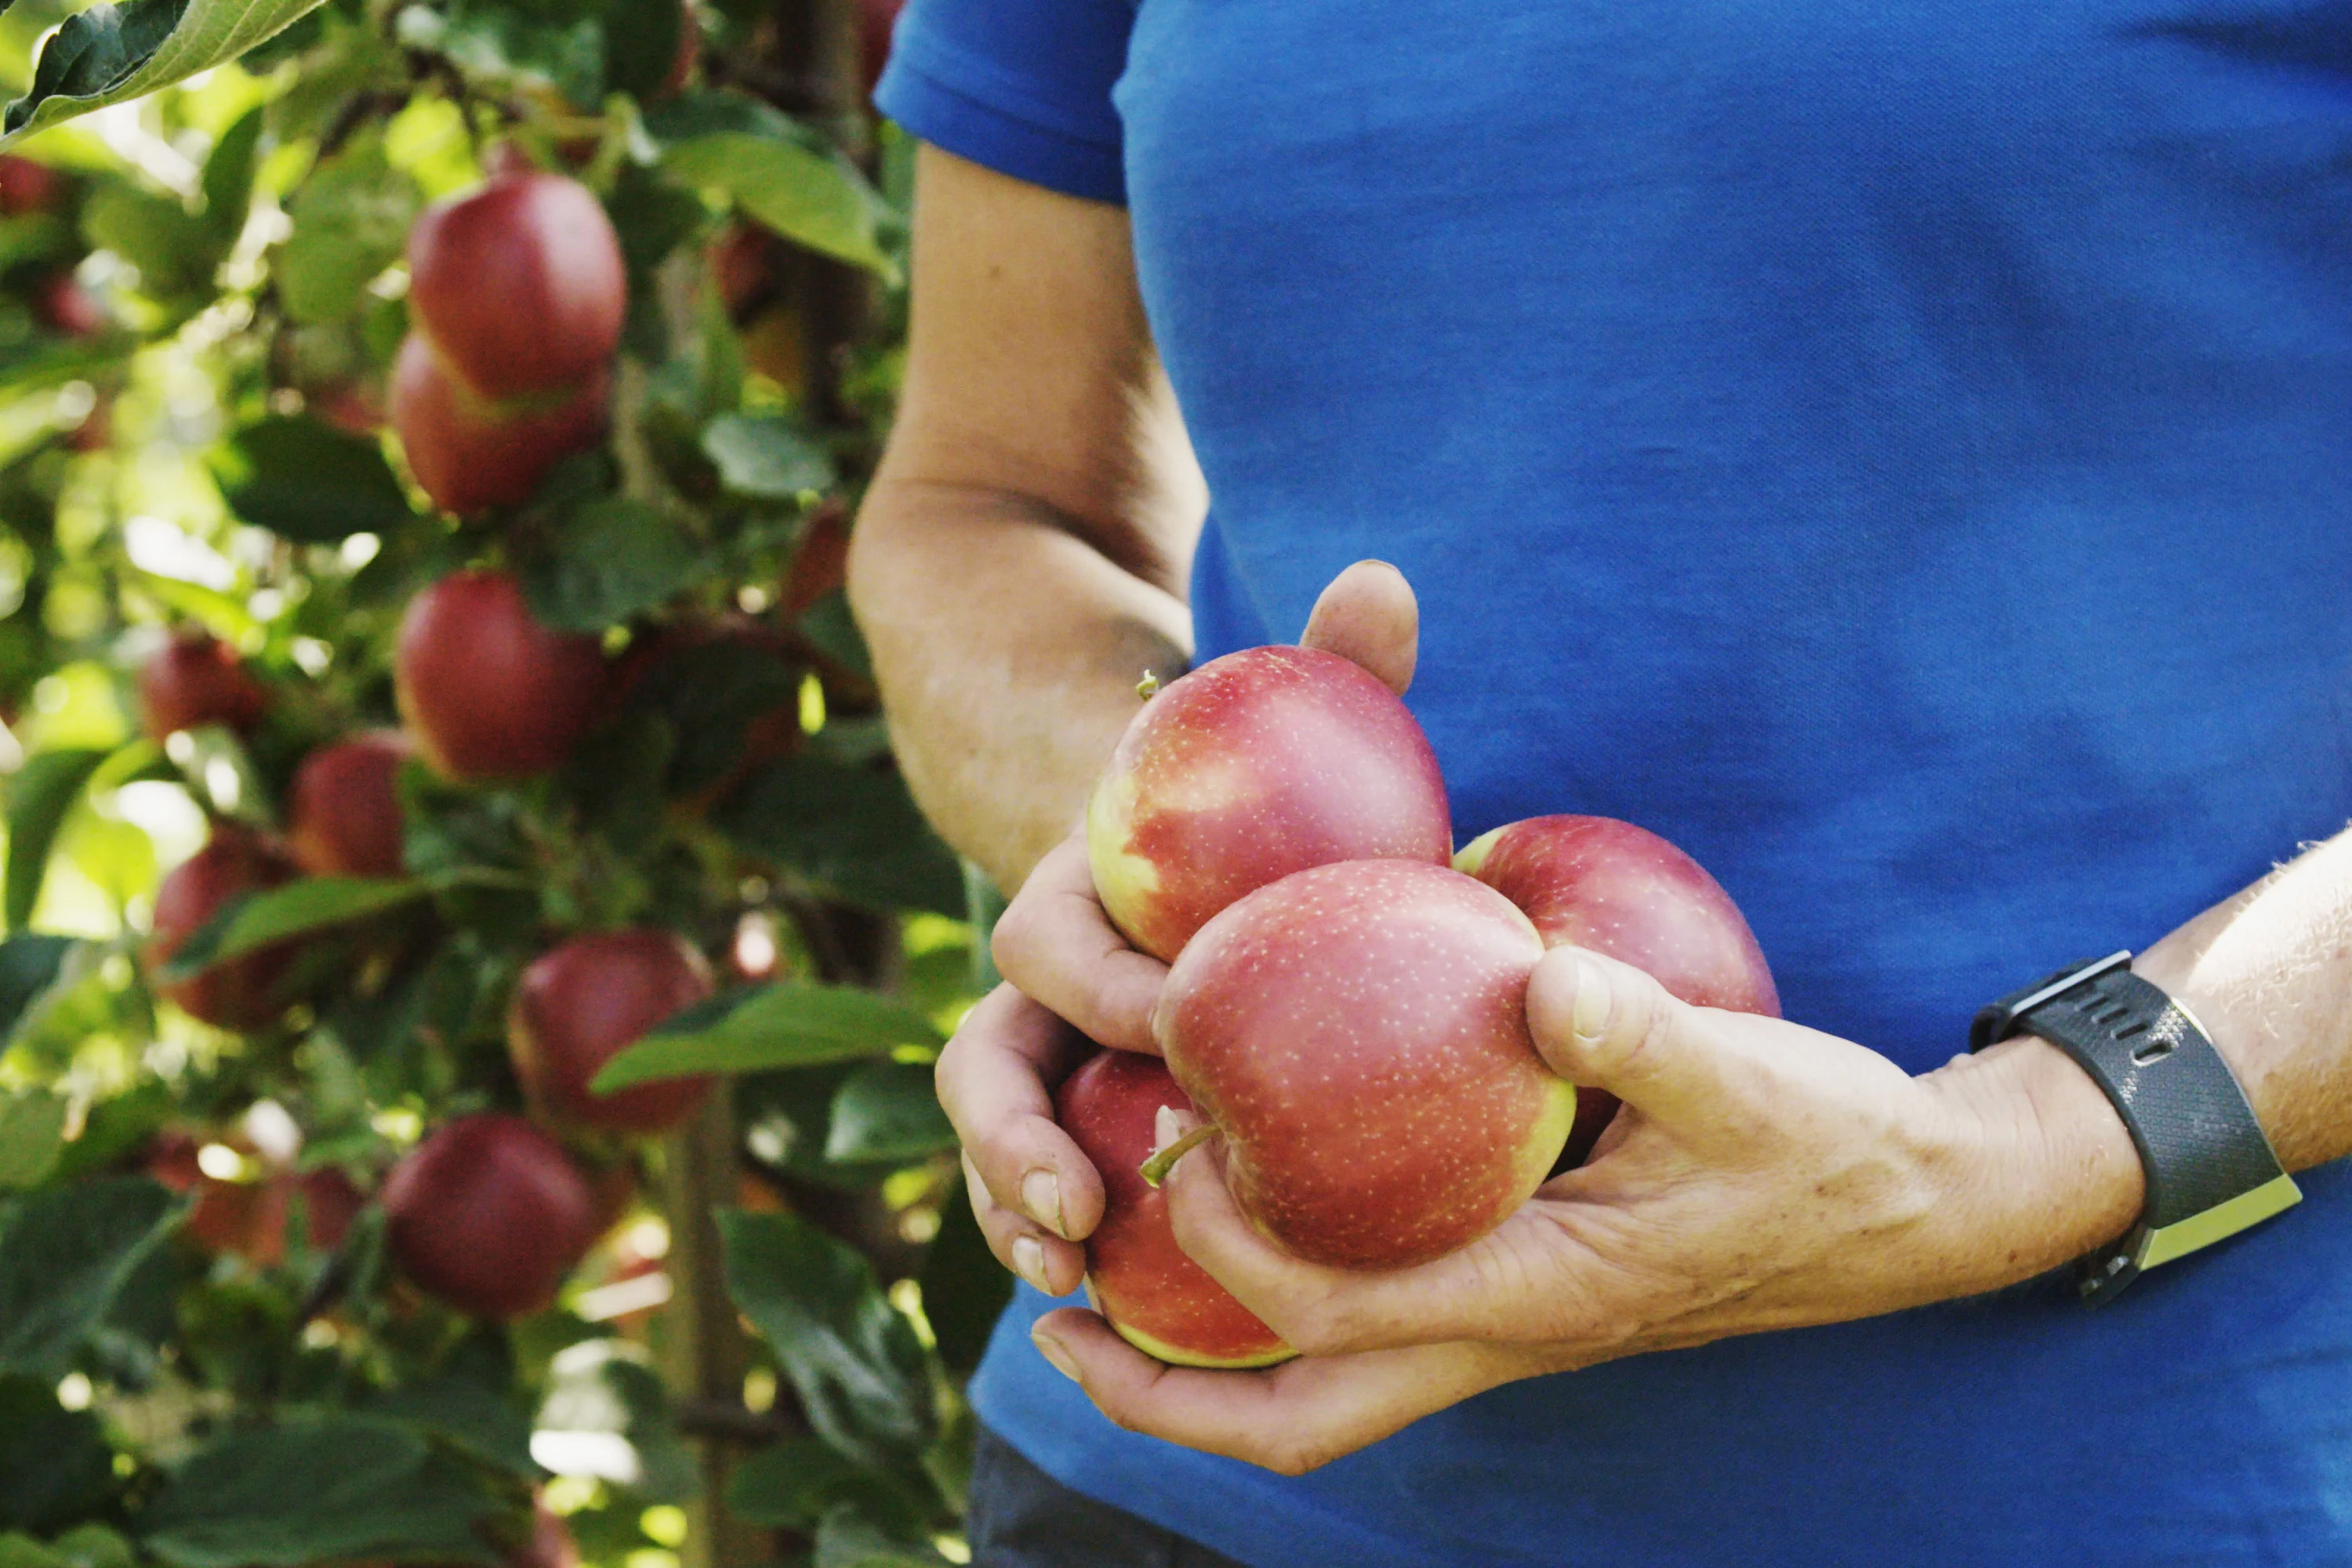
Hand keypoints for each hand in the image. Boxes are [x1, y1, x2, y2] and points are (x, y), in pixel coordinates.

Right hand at [936, 560, 1422, 1298]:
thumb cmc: (1277, 805)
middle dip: (1010, 1139)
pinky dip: (1064, 1240)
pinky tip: (1109, 1306)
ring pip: (999, 1144)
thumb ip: (1336, 666)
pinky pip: (1056, 1188)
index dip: (1104, 987)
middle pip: (983, 1063)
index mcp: (1076, 896)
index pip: (1054, 942)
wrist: (1221, 865)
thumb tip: (1387, 576)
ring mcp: (1052, 1067)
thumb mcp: (1305, 737)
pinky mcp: (1088, 1125)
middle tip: (1076, 1207)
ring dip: (1014, 1211)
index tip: (1176, 1027)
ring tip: (1062, 1276)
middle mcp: (1039, 989)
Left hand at [1028, 945, 2146, 1473]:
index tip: (1164, 1152)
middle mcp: (1503, 1337)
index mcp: (1536, 1295)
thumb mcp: (1742, 1075)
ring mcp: (1505, 1331)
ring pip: (1324, 1396)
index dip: (1227, 1248)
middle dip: (1164, 1394)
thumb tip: (1532, 978)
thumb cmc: (1824, 1141)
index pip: (1337, 1307)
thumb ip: (1636, 1032)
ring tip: (1095, 1293)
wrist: (1906, 1207)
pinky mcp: (1515, 1296)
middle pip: (1299, 1421)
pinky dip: (1278, 1310)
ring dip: (1203, 1366)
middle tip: (1052, 1321)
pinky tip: (1241, 1223)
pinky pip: (1366, 1335)